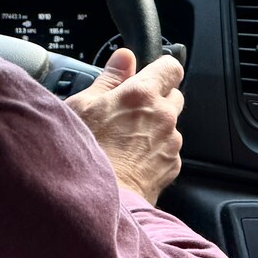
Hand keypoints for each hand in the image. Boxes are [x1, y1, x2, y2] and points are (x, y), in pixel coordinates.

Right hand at [66, 48, 184, 202]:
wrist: (95, 200)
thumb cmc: (84, 153)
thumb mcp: (83, 106)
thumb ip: (109, 78)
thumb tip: (124, 57)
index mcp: (142, 94)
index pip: (171, 66)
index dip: (161, 69)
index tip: (150, 75)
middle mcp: (163, 116)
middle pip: (174, 96)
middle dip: (157, 99)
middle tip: (131, 111)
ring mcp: (170, 143)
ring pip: (171, 126)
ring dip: (156, 128)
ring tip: (126, 141)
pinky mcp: (172, 167)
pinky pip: (169, 151)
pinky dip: (156, 152)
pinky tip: (132, 159)